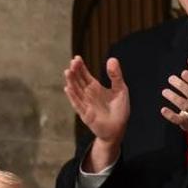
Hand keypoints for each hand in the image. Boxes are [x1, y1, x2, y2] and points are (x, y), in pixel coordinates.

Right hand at [63, 56, 129, 170]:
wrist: (118, 128)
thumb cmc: (119, 110)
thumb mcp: (120, 89)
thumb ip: (116, 75)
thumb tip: (112, 59)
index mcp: (95, 88)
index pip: (84, 75)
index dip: (80, 67)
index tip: (76, 58)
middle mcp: (88, 95)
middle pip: (78, 81)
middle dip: (75, 72)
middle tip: (72, 62)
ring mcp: (85, 104)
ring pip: (75, 91)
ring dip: (71, 82)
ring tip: (67, 72)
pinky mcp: (86, 114)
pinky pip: (78, 104)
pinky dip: (73, 96)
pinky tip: (68, 88)